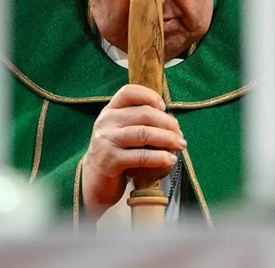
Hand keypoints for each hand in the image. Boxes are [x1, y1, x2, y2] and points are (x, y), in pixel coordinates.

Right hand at [81, 84, 185, 215]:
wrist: (94, 180)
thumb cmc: (116, 153)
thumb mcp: (123, 131)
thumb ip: (140, 121)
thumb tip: (172, 123)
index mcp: (110, 111)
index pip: (129, 92)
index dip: (150, 96)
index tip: (164, 108)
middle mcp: (106, 122)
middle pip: (144, 113)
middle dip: (168, 123)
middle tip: (180, 134)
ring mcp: (106, 141)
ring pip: (144, 133)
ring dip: (167, 139)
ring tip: (180, 145)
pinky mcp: (109, 161)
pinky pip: (141, 156)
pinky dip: (159, 157)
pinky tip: (169, 159)